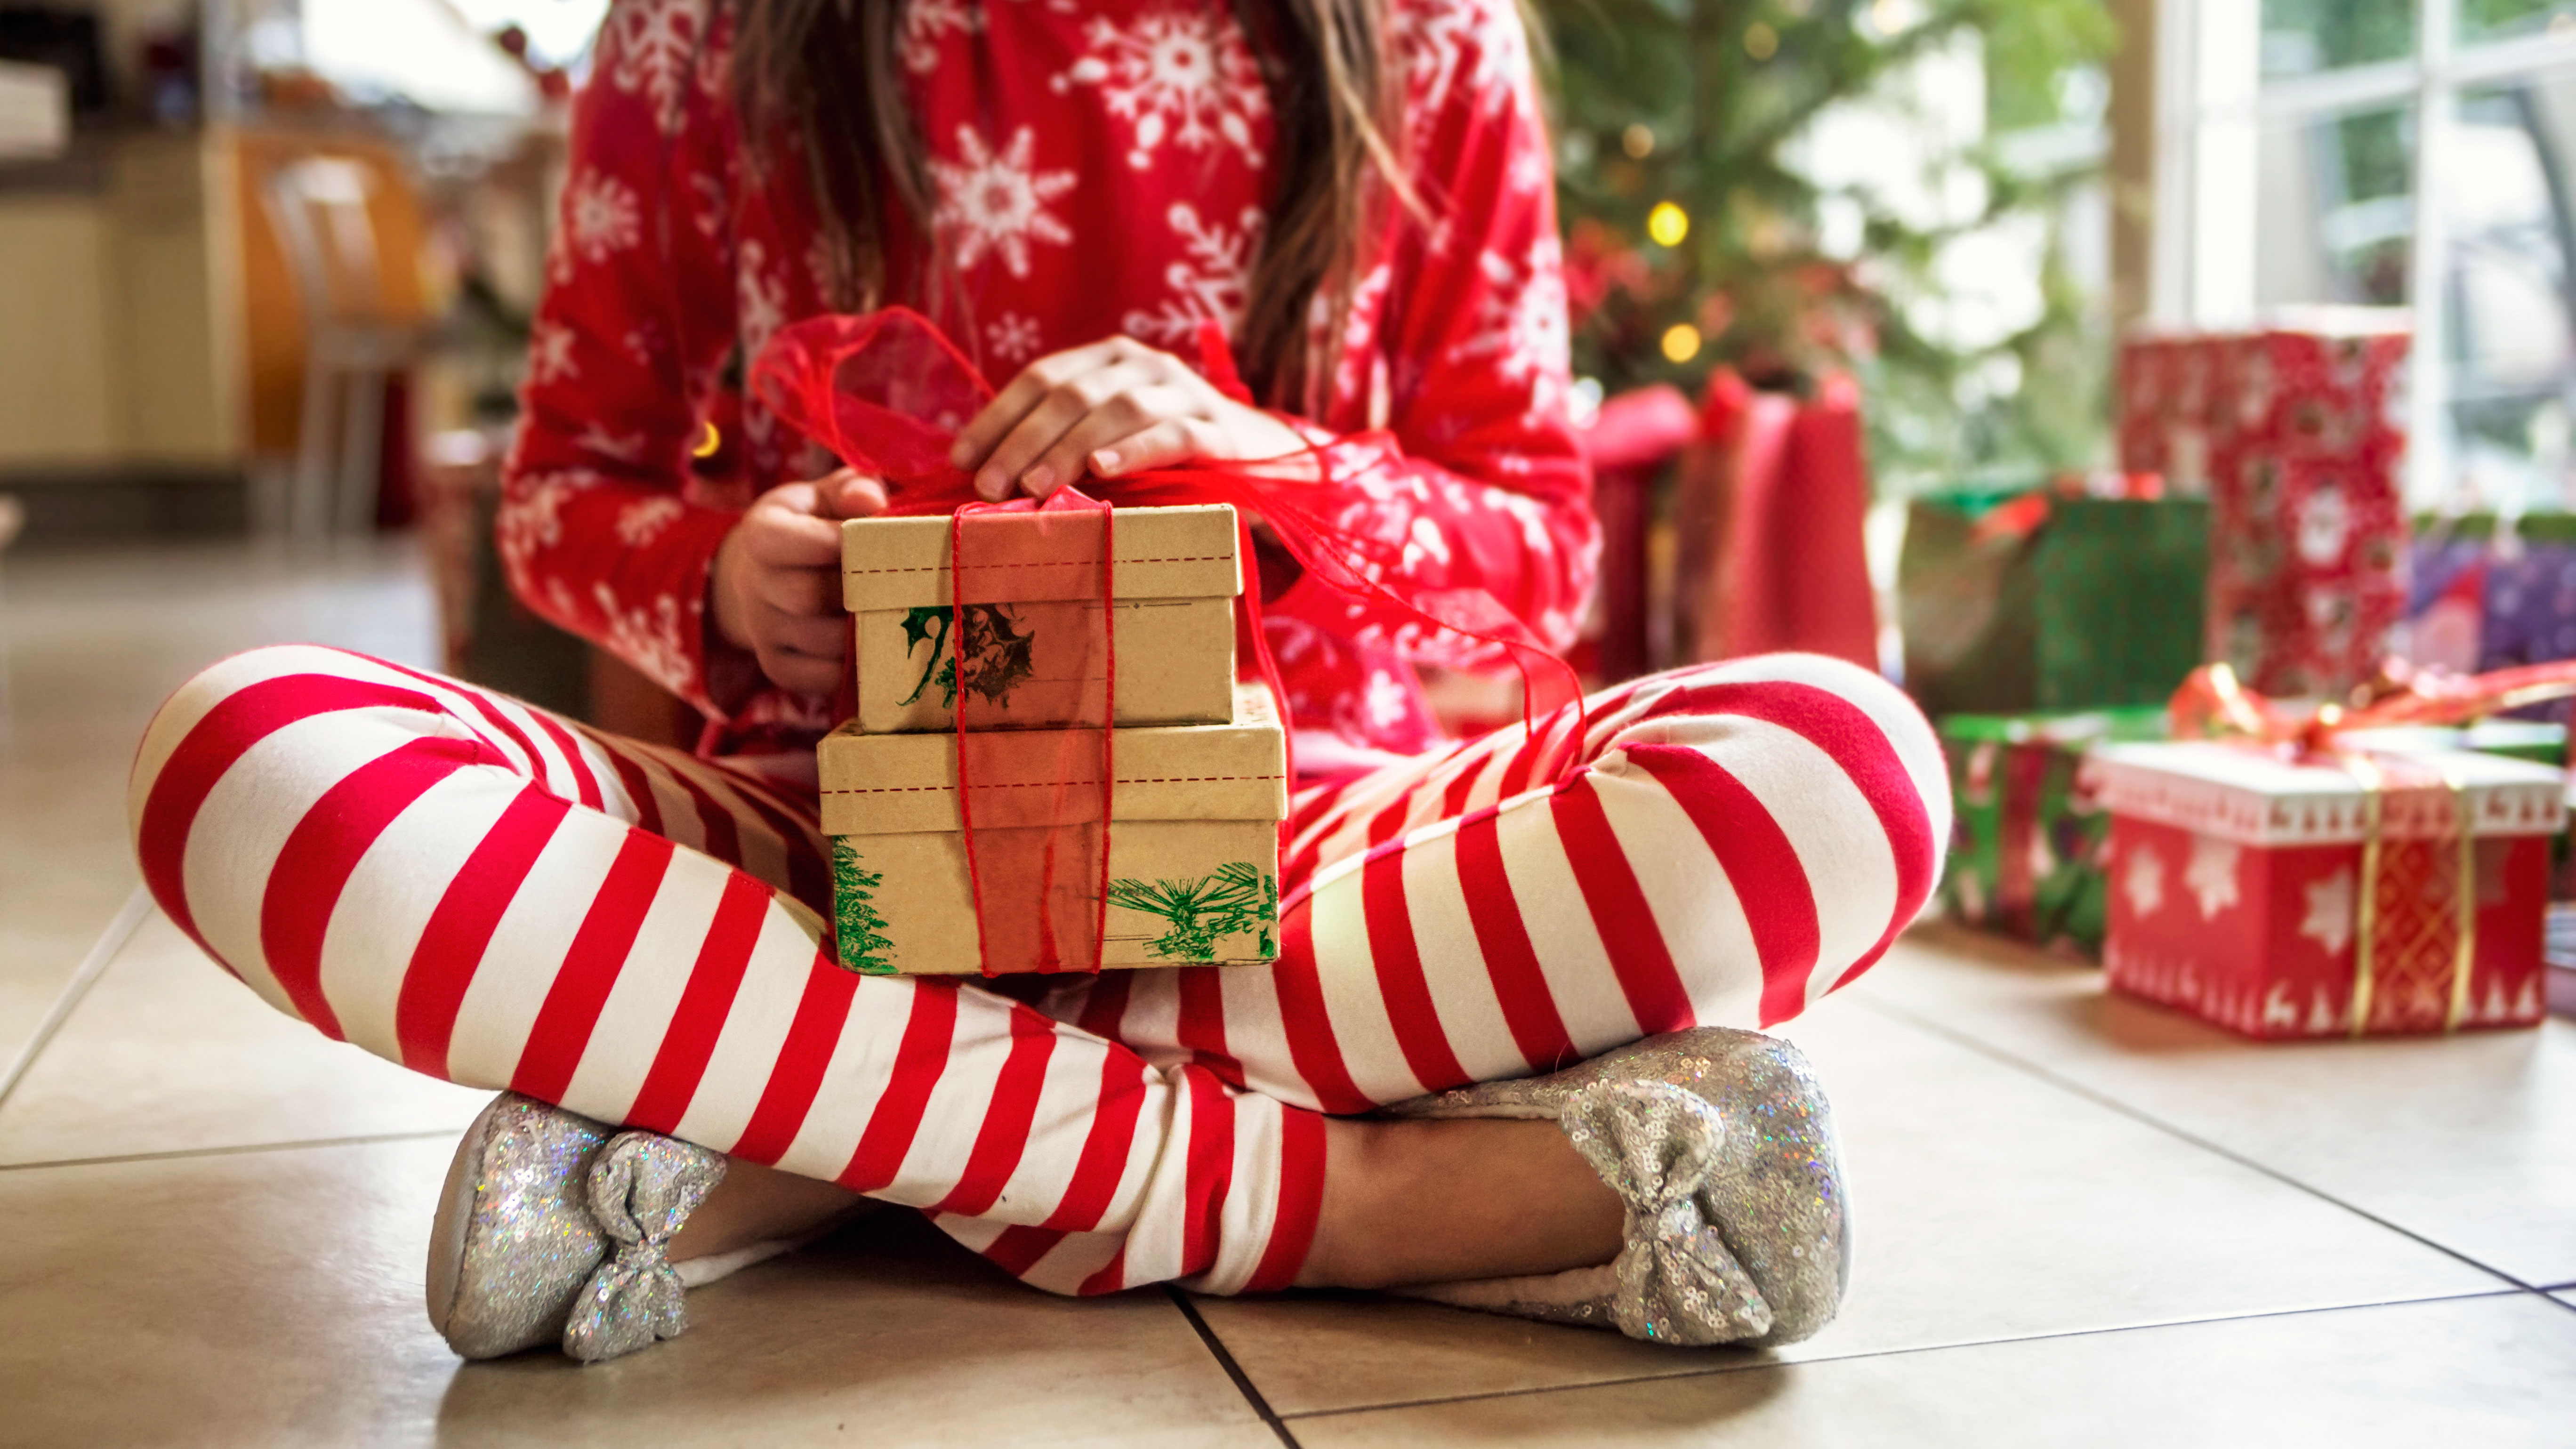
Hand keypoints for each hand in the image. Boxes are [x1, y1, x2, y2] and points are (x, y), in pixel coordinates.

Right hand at [710, 469, 886, 696]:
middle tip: (898, 582)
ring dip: (866, 630)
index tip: (875, 540)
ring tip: (898, 612)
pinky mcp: (779, 668)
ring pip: (823, 642)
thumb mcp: (832, 495)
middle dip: (858, 591)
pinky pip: (823, 678)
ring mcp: (762, 632)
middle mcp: (752, 585)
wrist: (779, 572)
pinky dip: (858, 666)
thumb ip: (853, 489)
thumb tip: (871, 500)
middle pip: (807, 598)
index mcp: (760, 533)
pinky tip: (880, 643)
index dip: (832, 542)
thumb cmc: (820, 523)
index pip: (780, 541)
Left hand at [948, 336, 1304, 501]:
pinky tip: (1102, 471)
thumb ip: (1065, 440)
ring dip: (1069, 447)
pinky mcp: (1220, 430)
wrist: (1266, 456)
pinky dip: (1134, 450)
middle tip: (989, 484)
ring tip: (1034, 484)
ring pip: (1117, 409)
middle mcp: (1146, 365)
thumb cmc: (1171, 452)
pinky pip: (1173, 435)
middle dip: (1023, 439)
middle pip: (1072, 393)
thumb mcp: (1114, 435)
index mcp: (1111, 358)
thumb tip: (988, 473)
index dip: (997, 417)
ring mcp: (1186, 393)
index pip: (1041, 378)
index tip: (960, 460)